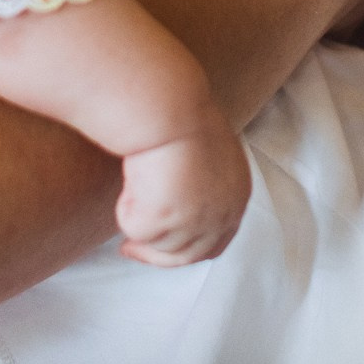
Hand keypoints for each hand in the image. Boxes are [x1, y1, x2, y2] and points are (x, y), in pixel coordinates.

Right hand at [115, 118, 252, 266]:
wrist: (170, 107)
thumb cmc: (183, 117)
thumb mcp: (207, 154)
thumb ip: (203, 184)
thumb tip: (179, 199)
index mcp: (235, 197)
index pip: (216, 242)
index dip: (186, 249)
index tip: (160, 247)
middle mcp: (220, 215)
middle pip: (186, 255)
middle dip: (155, 256)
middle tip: (129, 249)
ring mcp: (193, 221)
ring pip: (157, 243)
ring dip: (141, 221)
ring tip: (132, 186)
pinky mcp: (163, 220)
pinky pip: (135, 227)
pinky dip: (127, 208)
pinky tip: (130, 180)